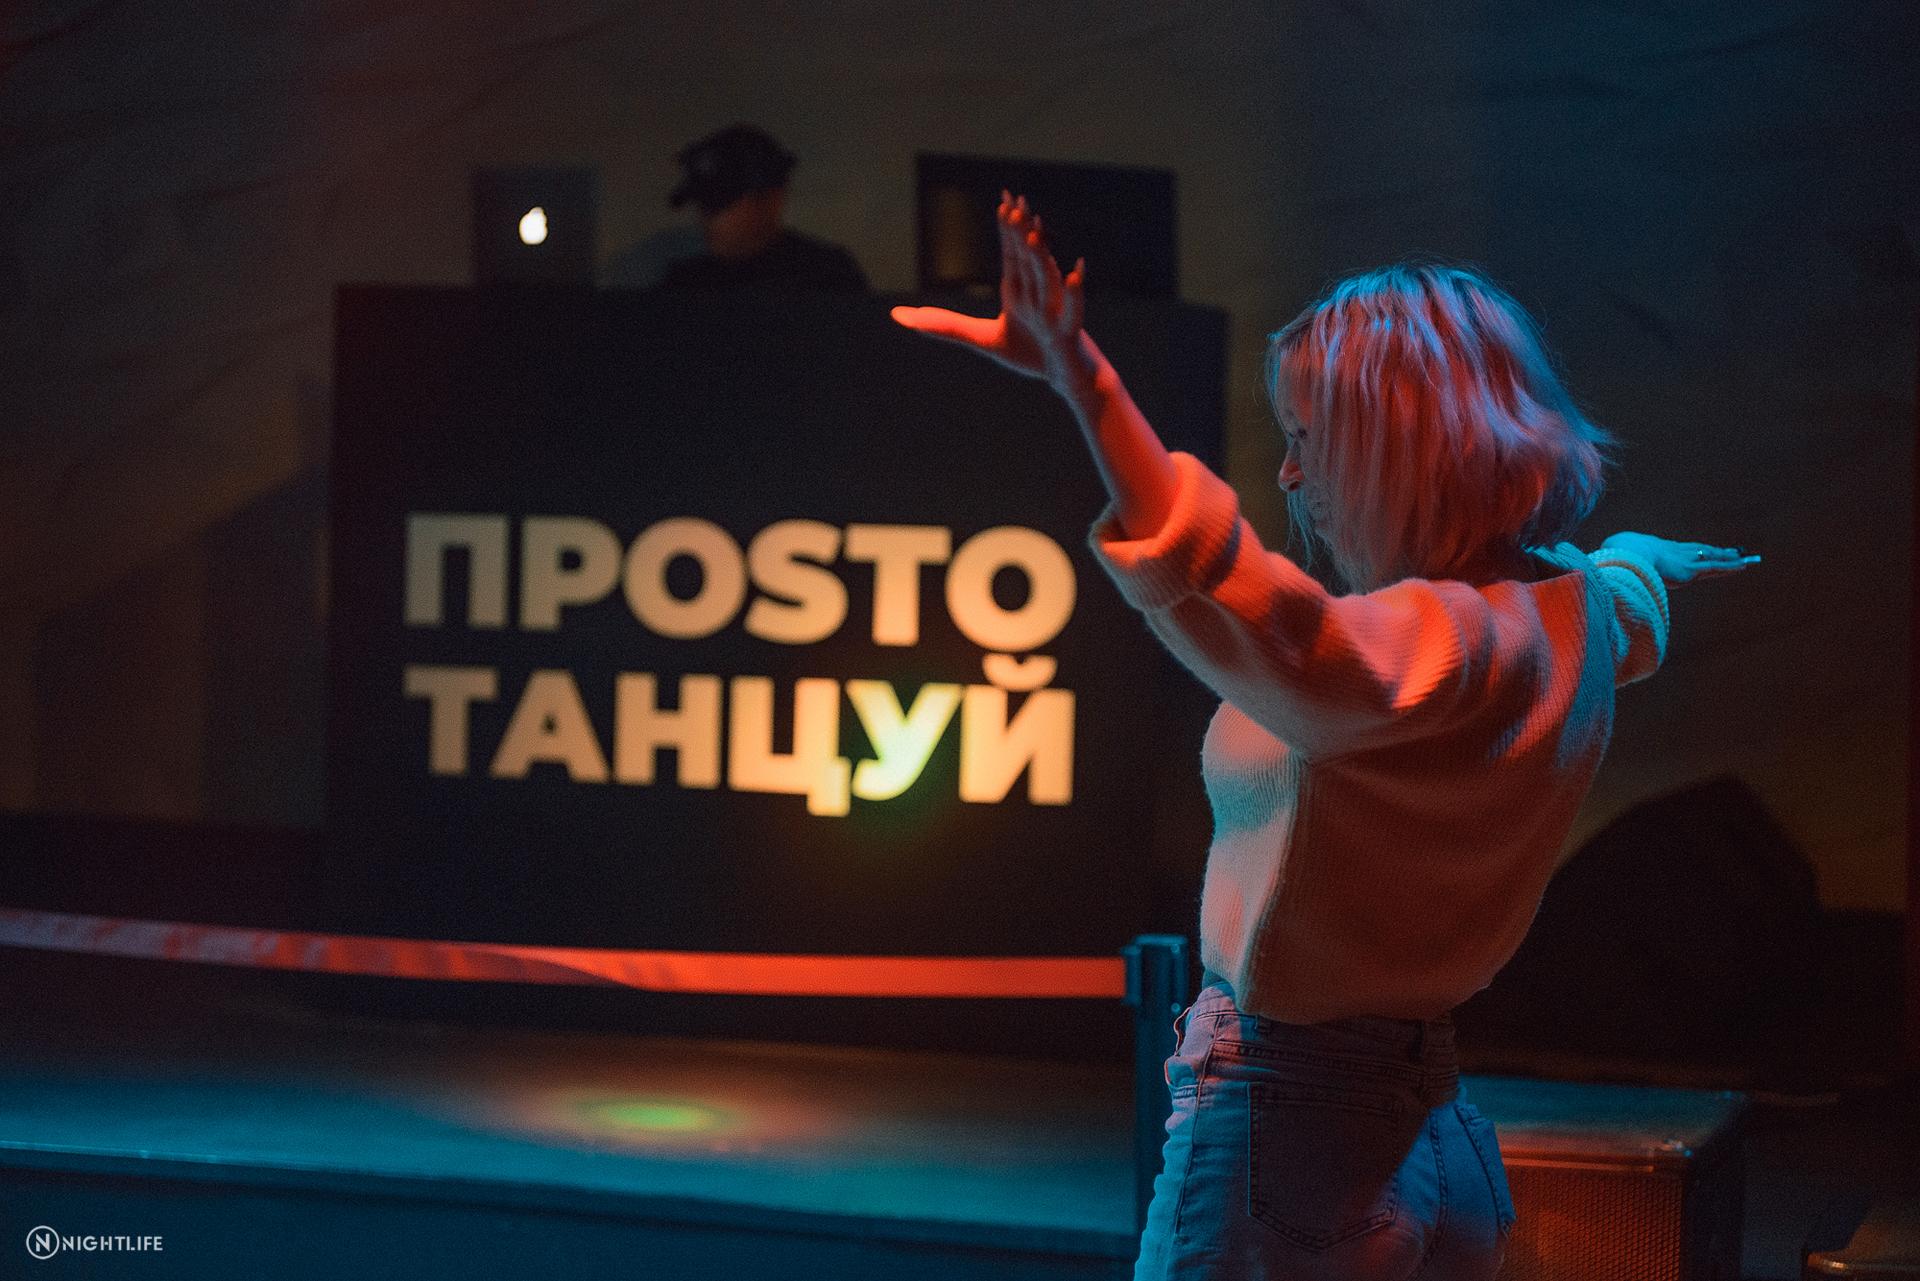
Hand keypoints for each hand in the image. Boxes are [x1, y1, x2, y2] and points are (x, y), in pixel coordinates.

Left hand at [890, 192, 1087, 386]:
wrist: (1068, 378)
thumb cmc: (1031, 354)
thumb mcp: (983, 339)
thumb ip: (945, 326)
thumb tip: (897, 315)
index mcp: (1019, 291)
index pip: (1012, 254)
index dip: (1007, 229)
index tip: (1003, 200)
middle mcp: (1037, 294)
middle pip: (1028, 258)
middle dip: (1021, 231)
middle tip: (1016, 200)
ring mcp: (1054, 312)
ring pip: (1047, 279)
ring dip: (1041, 255)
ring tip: (1035, 232)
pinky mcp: (1069, 332)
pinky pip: (1074, 309)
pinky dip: (1074, 292)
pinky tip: (1074, 272)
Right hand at [1599, 532, 1761, 585]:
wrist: (1623, 555)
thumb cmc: (1614, 559)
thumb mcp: (1612, 565)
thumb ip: (1610, 572)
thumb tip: (1593, 575)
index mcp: (1656, 550)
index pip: (1679, 551)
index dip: (1691, 551)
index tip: (1699, 551)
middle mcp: (1673, 552)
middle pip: (1699, 551)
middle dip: (1714, 551)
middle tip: (1730, 550)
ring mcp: (1683, 560)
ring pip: (1712, 558)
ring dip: (1728, 558)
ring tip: (1744, 556)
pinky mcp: (1691, 570)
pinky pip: (1716, 568)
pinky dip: (1731, 566)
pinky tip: (1745, 564)